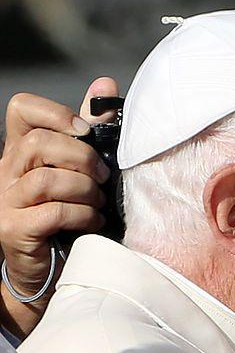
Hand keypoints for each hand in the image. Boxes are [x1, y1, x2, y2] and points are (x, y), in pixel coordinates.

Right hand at [0, 77, 117, 337]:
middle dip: (82, 157)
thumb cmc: (71, 212)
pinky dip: (82, 215)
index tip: (86, 130)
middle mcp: (6, 171)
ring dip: (85, 190)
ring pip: (46, 179)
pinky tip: (93, 221)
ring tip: (98, 203)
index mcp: (21, 150)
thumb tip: (105, 83)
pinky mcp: (14, 230)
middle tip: (103, 176)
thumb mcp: (82, 166)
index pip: (21, 109)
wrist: (54, 269)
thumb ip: (91, 128)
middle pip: (38, 143)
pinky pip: (53, 212)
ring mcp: (6, 202)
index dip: (55, 112)